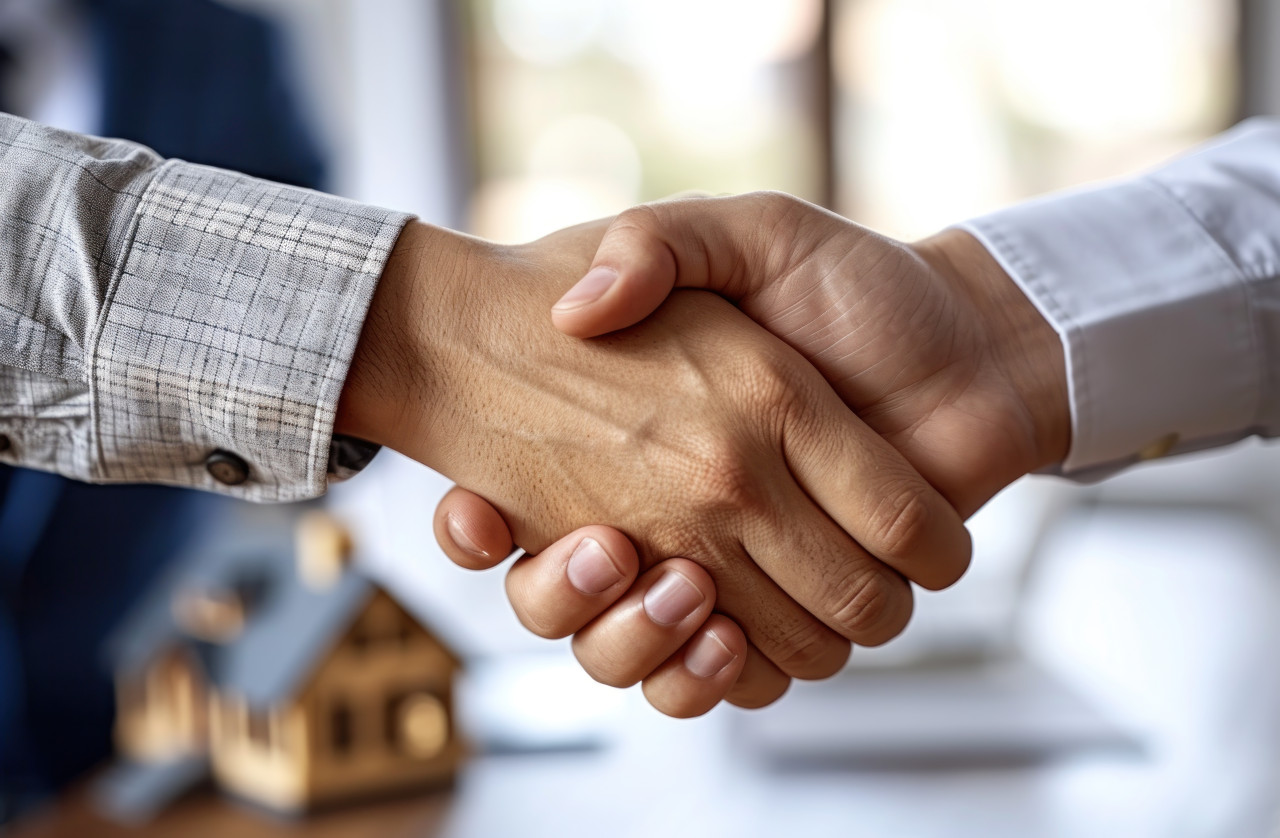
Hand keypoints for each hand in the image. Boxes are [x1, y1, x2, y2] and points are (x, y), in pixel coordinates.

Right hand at [436, 192, 1068, 712]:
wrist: (965, 337)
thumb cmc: (854, 283)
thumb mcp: (747, 231)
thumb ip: (659, 243)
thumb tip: (578, 313)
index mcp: (657, 434)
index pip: (529, 511)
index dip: (479, 529)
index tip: (485, 514)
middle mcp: (686, 508)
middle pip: (594, 604)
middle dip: (593, 600)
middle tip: (615, 548)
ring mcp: (733, 562)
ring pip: (656, 656)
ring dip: (648, 644)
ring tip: (685, 587)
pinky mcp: (786, 604)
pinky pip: (725, 681)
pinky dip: (714, 681)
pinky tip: (725, 638)